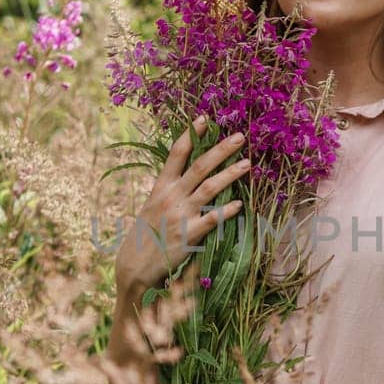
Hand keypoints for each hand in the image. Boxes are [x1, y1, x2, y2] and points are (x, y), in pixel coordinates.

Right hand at [115, 117, 251, 294]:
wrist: (135, 265)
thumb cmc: (146, 234)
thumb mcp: (152, 205)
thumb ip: (169, 189)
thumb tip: (188, 174)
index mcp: (161, 186)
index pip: (176, 154)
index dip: (190, 134)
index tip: (204, 118)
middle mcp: (171, 196)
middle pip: (199, 166)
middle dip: (221, 149)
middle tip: (240, 137)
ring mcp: (181, 214)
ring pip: (210, 188)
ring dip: (230, 174)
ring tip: (248, 163)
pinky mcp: (189, 234)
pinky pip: (212, 219)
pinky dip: (227, 211)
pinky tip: (241, 204)